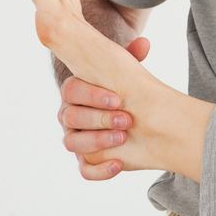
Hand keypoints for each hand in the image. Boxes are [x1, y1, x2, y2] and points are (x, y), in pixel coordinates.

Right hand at [59, 36, 149, 180]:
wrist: (144, 118)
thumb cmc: (129, 90)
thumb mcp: (128, 72)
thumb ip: (132, 56)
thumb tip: (144, 44)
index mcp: (77, 91)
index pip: (71, 90)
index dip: (93, 95)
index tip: (118, 99)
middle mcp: (71, 116)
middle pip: (70, 118)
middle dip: (99, 118)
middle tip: (126, 119)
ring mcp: (78, 139)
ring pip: (72, 143)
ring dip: (98, 141)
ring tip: (123, 137)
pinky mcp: (90, 161)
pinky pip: (85, 170)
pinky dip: (99, 170)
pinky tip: (118, 164)